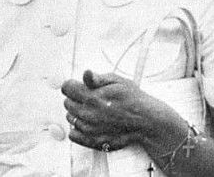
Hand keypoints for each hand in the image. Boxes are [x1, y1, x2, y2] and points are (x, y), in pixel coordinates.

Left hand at [61, 69, 179, 151]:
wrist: (147, 122)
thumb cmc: (133, 100)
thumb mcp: (117, 81)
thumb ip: (97, 78)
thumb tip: (85, 73)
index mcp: (92, 97)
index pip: (66, 88)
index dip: (72, 85)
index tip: (78, 86)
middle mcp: (89, 114)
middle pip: (67, 103)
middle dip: (75, 98)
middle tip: (88, 98)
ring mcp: (90, 129)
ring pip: (70, 118)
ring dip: (77, 113)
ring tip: (92, 111)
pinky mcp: (93, 141)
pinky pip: (73, 135)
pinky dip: (77, 129)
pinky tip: (88, 123)